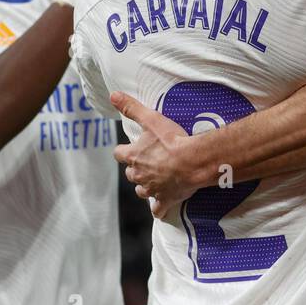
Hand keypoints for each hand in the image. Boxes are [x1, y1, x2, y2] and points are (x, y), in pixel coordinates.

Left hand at [110, 91, 195, 217]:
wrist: (193, 162)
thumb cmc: (172, 140)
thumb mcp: (151, 119)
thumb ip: (131, 107)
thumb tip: (113, 94)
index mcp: (133, 157)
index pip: (119, 154)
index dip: (123, 151)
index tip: (129, 149)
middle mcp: (139, 175)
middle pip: (130, 174)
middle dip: (136, 169)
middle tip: (149, 162)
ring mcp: (151, 190)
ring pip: (141, 191)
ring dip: (146, 186)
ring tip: (156, 181)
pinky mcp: (165, 200)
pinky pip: (158, 210)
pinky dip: (159, 208)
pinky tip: (163, 207)